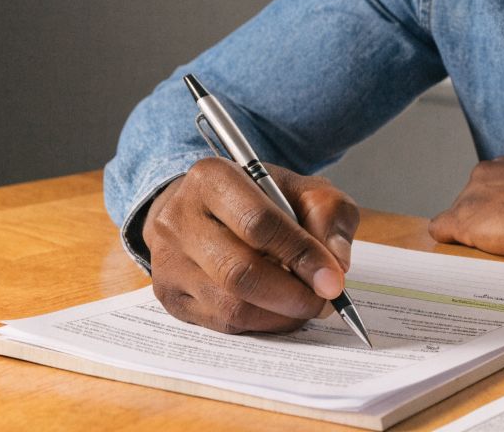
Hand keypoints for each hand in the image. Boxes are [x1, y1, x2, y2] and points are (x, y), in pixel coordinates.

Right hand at [142, 157, 358, 333]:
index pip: (258, 223)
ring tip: (306, 306)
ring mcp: (167, 261)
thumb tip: (336, 264)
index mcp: (212, 179)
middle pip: (239, 272)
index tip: (333, 280)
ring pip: (230, 306)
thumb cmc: (259, 198)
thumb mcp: (302, 189)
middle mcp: (179, 219)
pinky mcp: (170, 295)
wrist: (207, 208)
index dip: (301, 255)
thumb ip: (328, 214)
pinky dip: (261, 324)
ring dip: (280, 315)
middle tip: (324, 301)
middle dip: (292, 295)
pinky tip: (279, 311)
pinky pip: (221, 324)